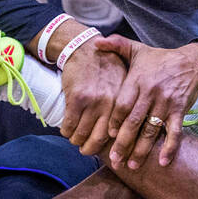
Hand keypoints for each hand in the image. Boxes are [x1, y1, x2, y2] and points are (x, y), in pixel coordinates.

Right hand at [58, 40, 128, 154]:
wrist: (85, 48)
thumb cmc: (107, 65)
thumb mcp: (127, 80)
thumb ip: (129, 101)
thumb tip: (131, 126)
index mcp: (124, 101)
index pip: (120, 132)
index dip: (113, 146)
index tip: (108, 150)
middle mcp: (109, 103)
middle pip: (100, 139)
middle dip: (91, 149)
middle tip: (86, 150)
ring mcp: (92, 102)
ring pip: (82, 135)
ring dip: (76, 141)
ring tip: (75, 141)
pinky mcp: (75, 99)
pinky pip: (69, 125)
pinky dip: (66, 132)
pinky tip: (66, 130)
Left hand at [96, 36, 197, 168]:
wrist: (193, 61)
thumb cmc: (161, 58)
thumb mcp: (138, 48)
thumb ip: (116, 44)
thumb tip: (95, 41)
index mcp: (138, 80)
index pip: (123, 104)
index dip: (115, 121)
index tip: (108, 136)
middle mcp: (151, 93)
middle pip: (135, 121)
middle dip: (124, 143)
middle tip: (115, 160)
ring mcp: (167, 103)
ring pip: (152, 130)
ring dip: (142, 150)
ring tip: (132, 166)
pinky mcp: (180, 111)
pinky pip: (175, 132)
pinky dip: (170, 148)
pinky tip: (162, 162)